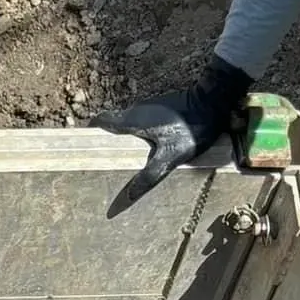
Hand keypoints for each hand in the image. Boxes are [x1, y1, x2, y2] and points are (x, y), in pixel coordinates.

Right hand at [97, 55, 251, 205]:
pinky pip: (141, 123)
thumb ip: (147, 178)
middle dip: (105, 140)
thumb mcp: (169, 157)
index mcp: (131, 121)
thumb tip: (124, 200)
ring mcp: (149, 108)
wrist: (215, 100)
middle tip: (102, 161)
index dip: (90, 132)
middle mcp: (136, 111)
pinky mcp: (162, 109)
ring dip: (121, 138)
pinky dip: (136, 136)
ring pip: (127, 124)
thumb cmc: (191, 128)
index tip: (83, 147)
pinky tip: (144, 150)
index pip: (101, 121)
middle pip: (112, 124)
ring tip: (121, 159)